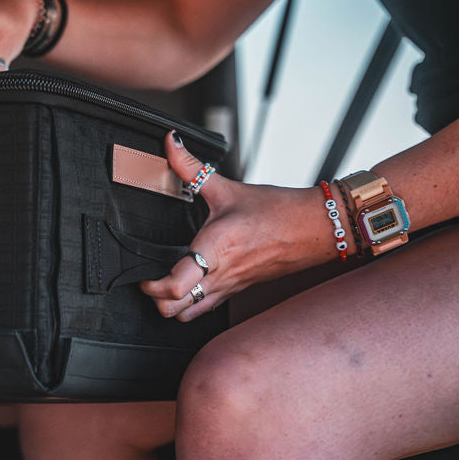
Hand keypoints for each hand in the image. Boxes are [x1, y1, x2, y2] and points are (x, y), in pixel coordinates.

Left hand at [141, 131, 334, 321]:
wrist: (316, 228)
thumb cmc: (277, 211)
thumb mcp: (228, 188)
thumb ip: (191, 167)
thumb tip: (171, 143)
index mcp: (214, 250)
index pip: (175, 286)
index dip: (152, 285)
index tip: (143, 273)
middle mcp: (220, 275)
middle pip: (174, 310)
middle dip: (155, 299)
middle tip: (148, 279)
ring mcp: (229, 286)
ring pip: (189, 316)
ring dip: (171, 305)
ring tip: (164, 283)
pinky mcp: (238, 290)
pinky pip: (207, 309)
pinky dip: (190, 304)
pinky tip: (188, 285)